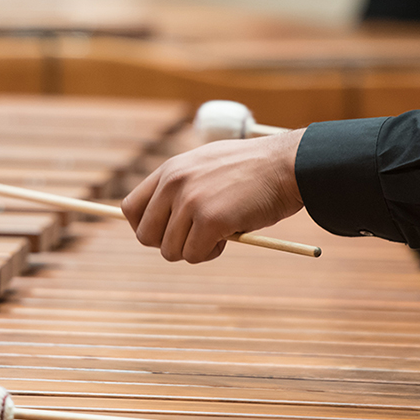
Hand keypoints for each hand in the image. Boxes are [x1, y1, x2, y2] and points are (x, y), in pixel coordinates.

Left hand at [121, 130, 304, 263]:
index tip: (164, 234)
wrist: (288, 165)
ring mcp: (190, 201)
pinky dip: (212, 252)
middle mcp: (174, 183)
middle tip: (196, 238)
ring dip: (195, 250)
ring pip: (170, 251)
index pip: (130, 208)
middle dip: (169, 244)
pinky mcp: (210, 220)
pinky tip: (231, 233)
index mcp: (170, 170)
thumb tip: (163, 223)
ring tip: (221, 231)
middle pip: (145, 236)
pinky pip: (194, 255)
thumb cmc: (254, 170)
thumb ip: (182, 188)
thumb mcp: (207, 168)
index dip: (145, 228)